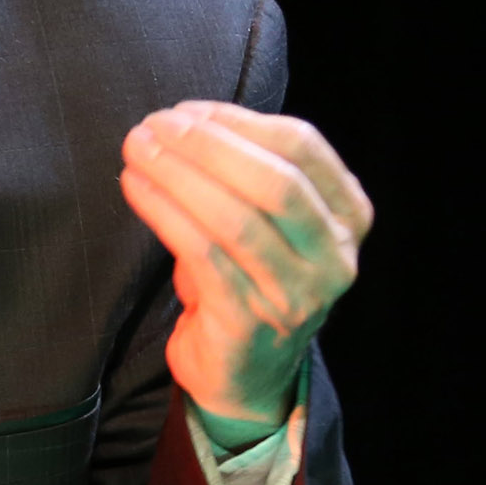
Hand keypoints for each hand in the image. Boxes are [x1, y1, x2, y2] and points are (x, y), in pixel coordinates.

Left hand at [118, 100, 373, 447]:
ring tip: (137, 151)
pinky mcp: (248, 323)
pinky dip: (165, 213)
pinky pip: (203, 255)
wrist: (244, 373)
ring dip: (178, 176)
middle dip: (207, 146)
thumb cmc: (250, 279)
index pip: (301, 147)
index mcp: (349, 217)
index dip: (238, 121)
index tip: (186, 111)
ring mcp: (295, 296)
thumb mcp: (269, 222)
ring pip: (235, 219)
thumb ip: (247, 170)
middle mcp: (334, 259)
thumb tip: (185, 119)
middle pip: (274, 183)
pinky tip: (136, 188)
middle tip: (155, 126)